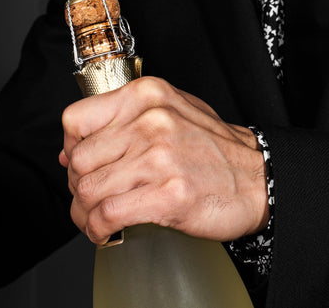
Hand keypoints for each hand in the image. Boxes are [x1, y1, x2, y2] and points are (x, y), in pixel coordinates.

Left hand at [59, 76, 268, 244]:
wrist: (259, 178)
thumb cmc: (215, 148)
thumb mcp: (171, 111)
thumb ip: (124, 120)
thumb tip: (70, 150)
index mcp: (147, 96)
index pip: (76, 119)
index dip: (70, 147)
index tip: (80, 163)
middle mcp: (150, 122)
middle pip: (79, 160)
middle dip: (77, 186)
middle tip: (89, 198)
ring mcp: (159, 158)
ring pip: (88, 190)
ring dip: (83, 213)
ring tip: (94, 219)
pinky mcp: (168, 195)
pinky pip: (108, 215)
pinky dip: (97, 229)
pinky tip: (105, 232)